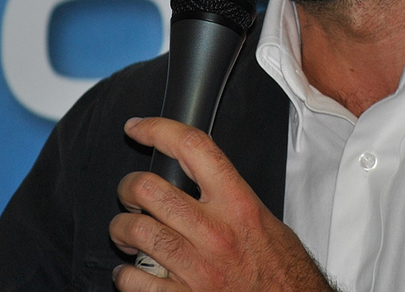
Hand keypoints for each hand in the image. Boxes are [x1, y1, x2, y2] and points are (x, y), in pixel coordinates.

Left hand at [110, 117, 334, 290]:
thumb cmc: (282, 270)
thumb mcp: (265, 219)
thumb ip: (230, 196)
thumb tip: (199, 177)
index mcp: (238, 204)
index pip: (192, 147)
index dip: (158, 129)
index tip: (138, 128)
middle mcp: (214, 232)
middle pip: (149, 189)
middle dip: (129, 188)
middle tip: (131, 193)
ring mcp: (196, 269)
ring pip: (135, 231)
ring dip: (122, 229)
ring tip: (127, 232)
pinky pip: (133, 282)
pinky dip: (124, 275)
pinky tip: (131, 272)